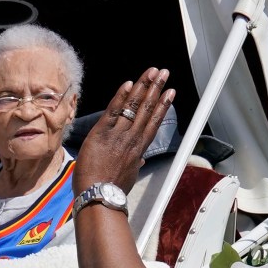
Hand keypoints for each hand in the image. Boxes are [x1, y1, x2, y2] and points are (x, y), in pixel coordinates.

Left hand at [73, 68, 174, 194]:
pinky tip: (129, 83)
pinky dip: (121, 96)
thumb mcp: (127, 176)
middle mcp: (132, 139)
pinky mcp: (102, 133)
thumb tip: (138, 161)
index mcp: (138, 149)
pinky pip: (113, 110)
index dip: (162, 106)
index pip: (153, 123)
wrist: (98, 195)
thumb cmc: (109, 189)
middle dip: (157, 89)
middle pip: (147, 109)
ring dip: (144, 86)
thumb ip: (134, 164)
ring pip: (134, 106)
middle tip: (164, 73)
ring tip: (153, 72)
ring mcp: (118, 135)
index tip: (169, 93)